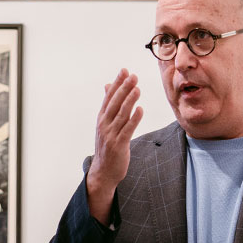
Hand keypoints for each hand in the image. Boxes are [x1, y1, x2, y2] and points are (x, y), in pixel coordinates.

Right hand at [87, 68, 142, 224]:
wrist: (103, 172)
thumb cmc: (107, 147)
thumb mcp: (105, 125)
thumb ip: (109, 106)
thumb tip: (108, 86)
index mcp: (101, 119)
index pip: (109, 97)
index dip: (117, 83)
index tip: (124, 70)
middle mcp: (104, 125)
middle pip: (114, 103)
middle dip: (123, 88)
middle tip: (132, 75)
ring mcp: (110, 135)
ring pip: (121, 114)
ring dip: (129, 100)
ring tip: (137, 88)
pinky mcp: (118, 145)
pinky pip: (127, 130)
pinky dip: (133, 119)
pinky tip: (140, 109)